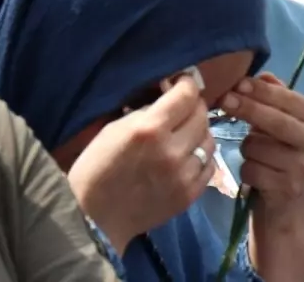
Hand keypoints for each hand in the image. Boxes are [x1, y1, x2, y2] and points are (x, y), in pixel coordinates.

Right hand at [69, 76, 215, 253]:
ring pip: (209, 140)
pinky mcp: (190, 195)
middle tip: (182, 109)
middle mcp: (172, 149)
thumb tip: (168, 97)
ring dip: (199, 133)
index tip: (183, 83)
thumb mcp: (114, 129)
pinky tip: (187, 157)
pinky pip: (209, 166)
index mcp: (150, 129)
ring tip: (185, 135)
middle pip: (201, 115)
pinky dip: (201, 157)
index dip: (187, 84)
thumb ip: (146, 112)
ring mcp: (184, 174)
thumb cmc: (96, 170)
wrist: (94, 219)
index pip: (186, 95)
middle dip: (193, 107)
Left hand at [221, 73, 303, 280]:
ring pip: (256, 146)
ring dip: (246, 149)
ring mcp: (303, 166)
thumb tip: (260, 75)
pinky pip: (251, 169)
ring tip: (256, 155)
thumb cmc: (280, 154)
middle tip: (224, 100)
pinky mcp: (287, 188)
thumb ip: (274, 96)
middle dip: (246, 108)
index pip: (285, 98)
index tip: (237, 83)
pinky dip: (247, 170)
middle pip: (273, 120)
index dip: (259, 91)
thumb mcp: (281, 122)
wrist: (287, 205)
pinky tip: (257, 174)